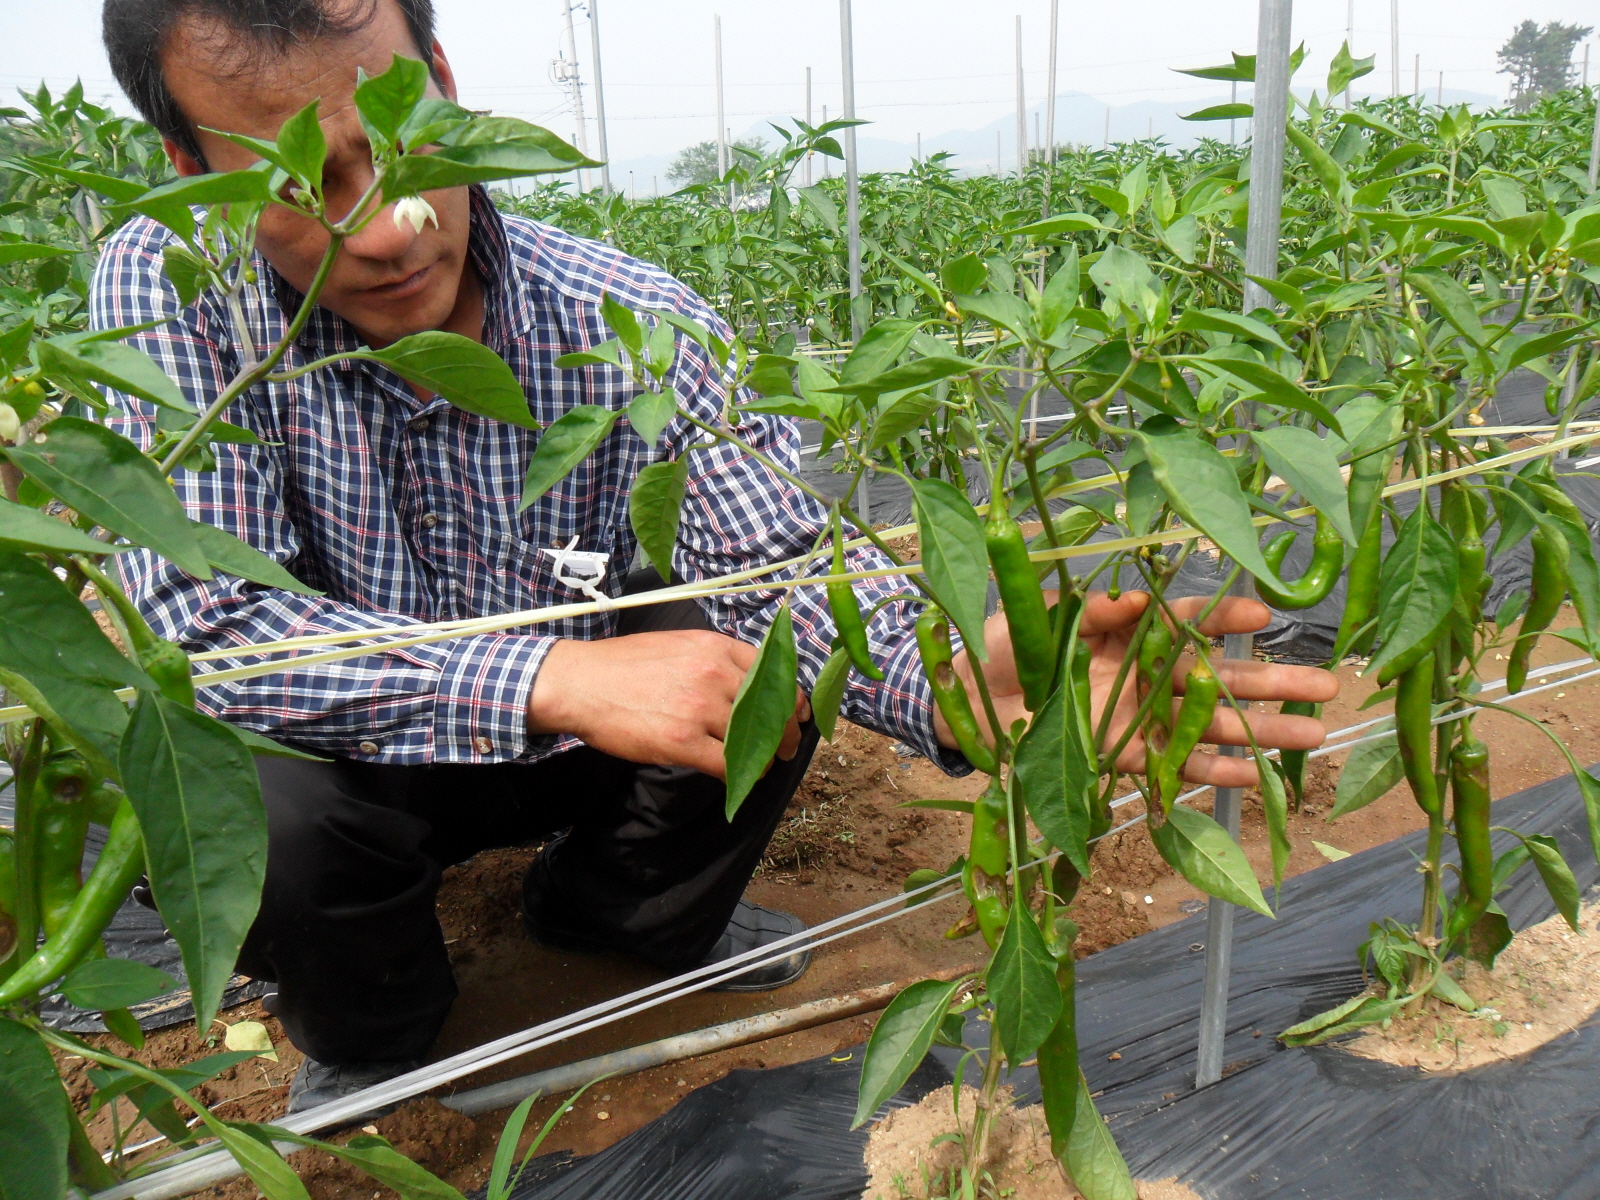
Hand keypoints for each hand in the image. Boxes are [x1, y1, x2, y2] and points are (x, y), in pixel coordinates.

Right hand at [527, 630, 811, 778]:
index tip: (797, 713)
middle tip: (786, 747)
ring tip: (762, 765)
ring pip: (753, 738)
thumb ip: (714, 660)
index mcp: (715, 647)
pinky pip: (729, 764)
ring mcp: (699, 708)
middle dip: (785, 731)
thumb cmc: (624, 666)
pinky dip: (740, 776)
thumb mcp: (677, 645)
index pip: (773, 673)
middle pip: (771, 707)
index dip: (791, 698)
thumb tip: (747, 685)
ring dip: (764, 757)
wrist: (579, 683)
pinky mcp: (683, 741)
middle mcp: (713, 673)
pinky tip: (739, 779)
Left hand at [932, 591, 1338, 789]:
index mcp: (1131, 629)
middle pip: (1220, 676)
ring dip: (1262, 732)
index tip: (1264, 612)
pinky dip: (1213, 774)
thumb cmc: (1003, 645)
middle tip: (1329, 683)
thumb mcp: (1044, 618)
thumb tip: (1138, 597)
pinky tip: (1255, 776)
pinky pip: (1176, 767)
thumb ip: (1092, 609)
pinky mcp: (1123, 756)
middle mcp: (1146, 673)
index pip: (1191, 620)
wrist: (965, 698)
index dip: (1226, 616)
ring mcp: (1140, 717)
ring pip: (1212, 725)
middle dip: (1274, 680)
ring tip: (1315, 735)